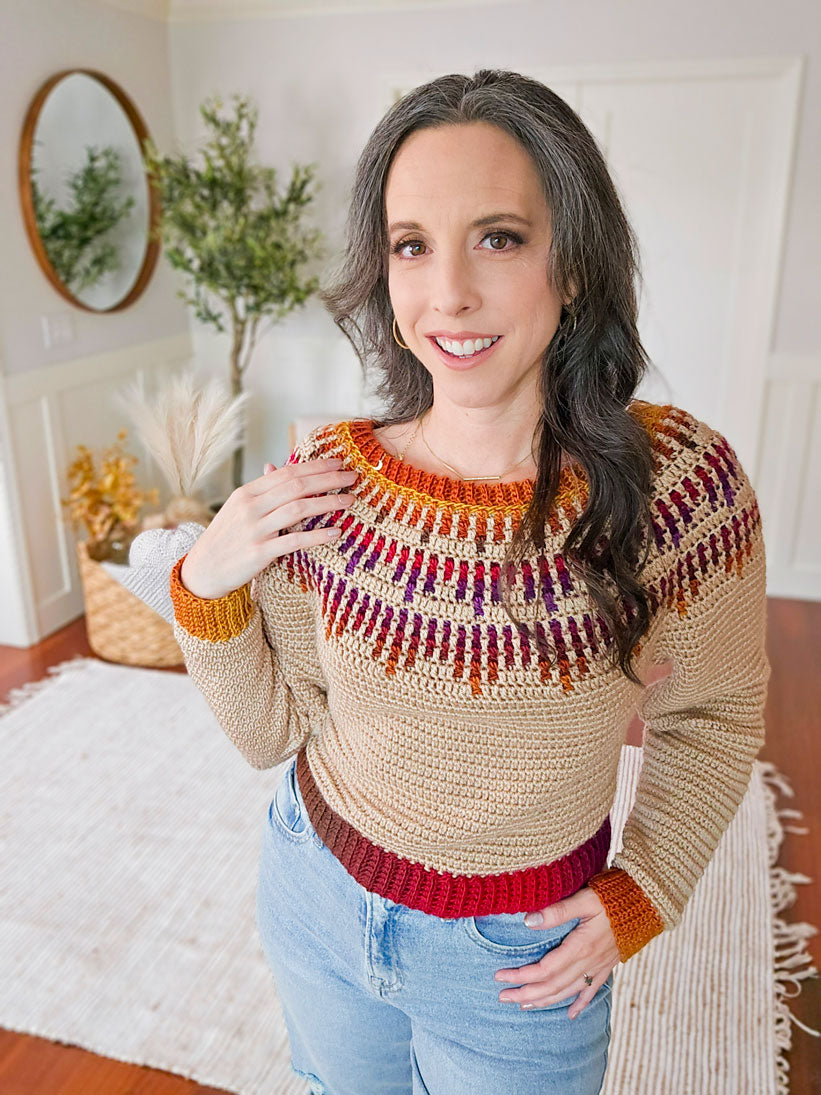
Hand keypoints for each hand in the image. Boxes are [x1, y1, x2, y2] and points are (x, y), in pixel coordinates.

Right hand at [180, 455, 357, 599]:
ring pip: (297, 508)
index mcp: (247, 493)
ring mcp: (254, 530)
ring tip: (349, 500)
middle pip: (296, 486)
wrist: (203, 570)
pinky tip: (336, 532)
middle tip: (352, 477)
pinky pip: (294, 541)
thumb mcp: (238, 509)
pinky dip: (317, 535)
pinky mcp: (259, 553)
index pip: (287, 473)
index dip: (315, 466)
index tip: (338, 463)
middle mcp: (250, 507)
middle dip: (328, 479)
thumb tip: (274, 465)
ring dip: (327, 503)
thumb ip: (260, 490)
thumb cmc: (226, 538)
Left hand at [494, 886, 618, 1018]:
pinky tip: (571, 1015)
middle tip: (503, 997)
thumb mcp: (584, 899)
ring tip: (524, 1005)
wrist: (646, 902)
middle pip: (552, 986)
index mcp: (580, 947)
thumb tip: (528, 921)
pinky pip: (591, 991)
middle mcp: (588, 962)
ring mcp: (599, 967)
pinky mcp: (607, 966)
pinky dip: (579, 1004)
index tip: (500, 976)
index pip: (544, 970)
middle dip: (526, 994)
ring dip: (545, 1001)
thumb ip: (556, 911)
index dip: (521, 976)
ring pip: (568, 992)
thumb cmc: (612, 897)